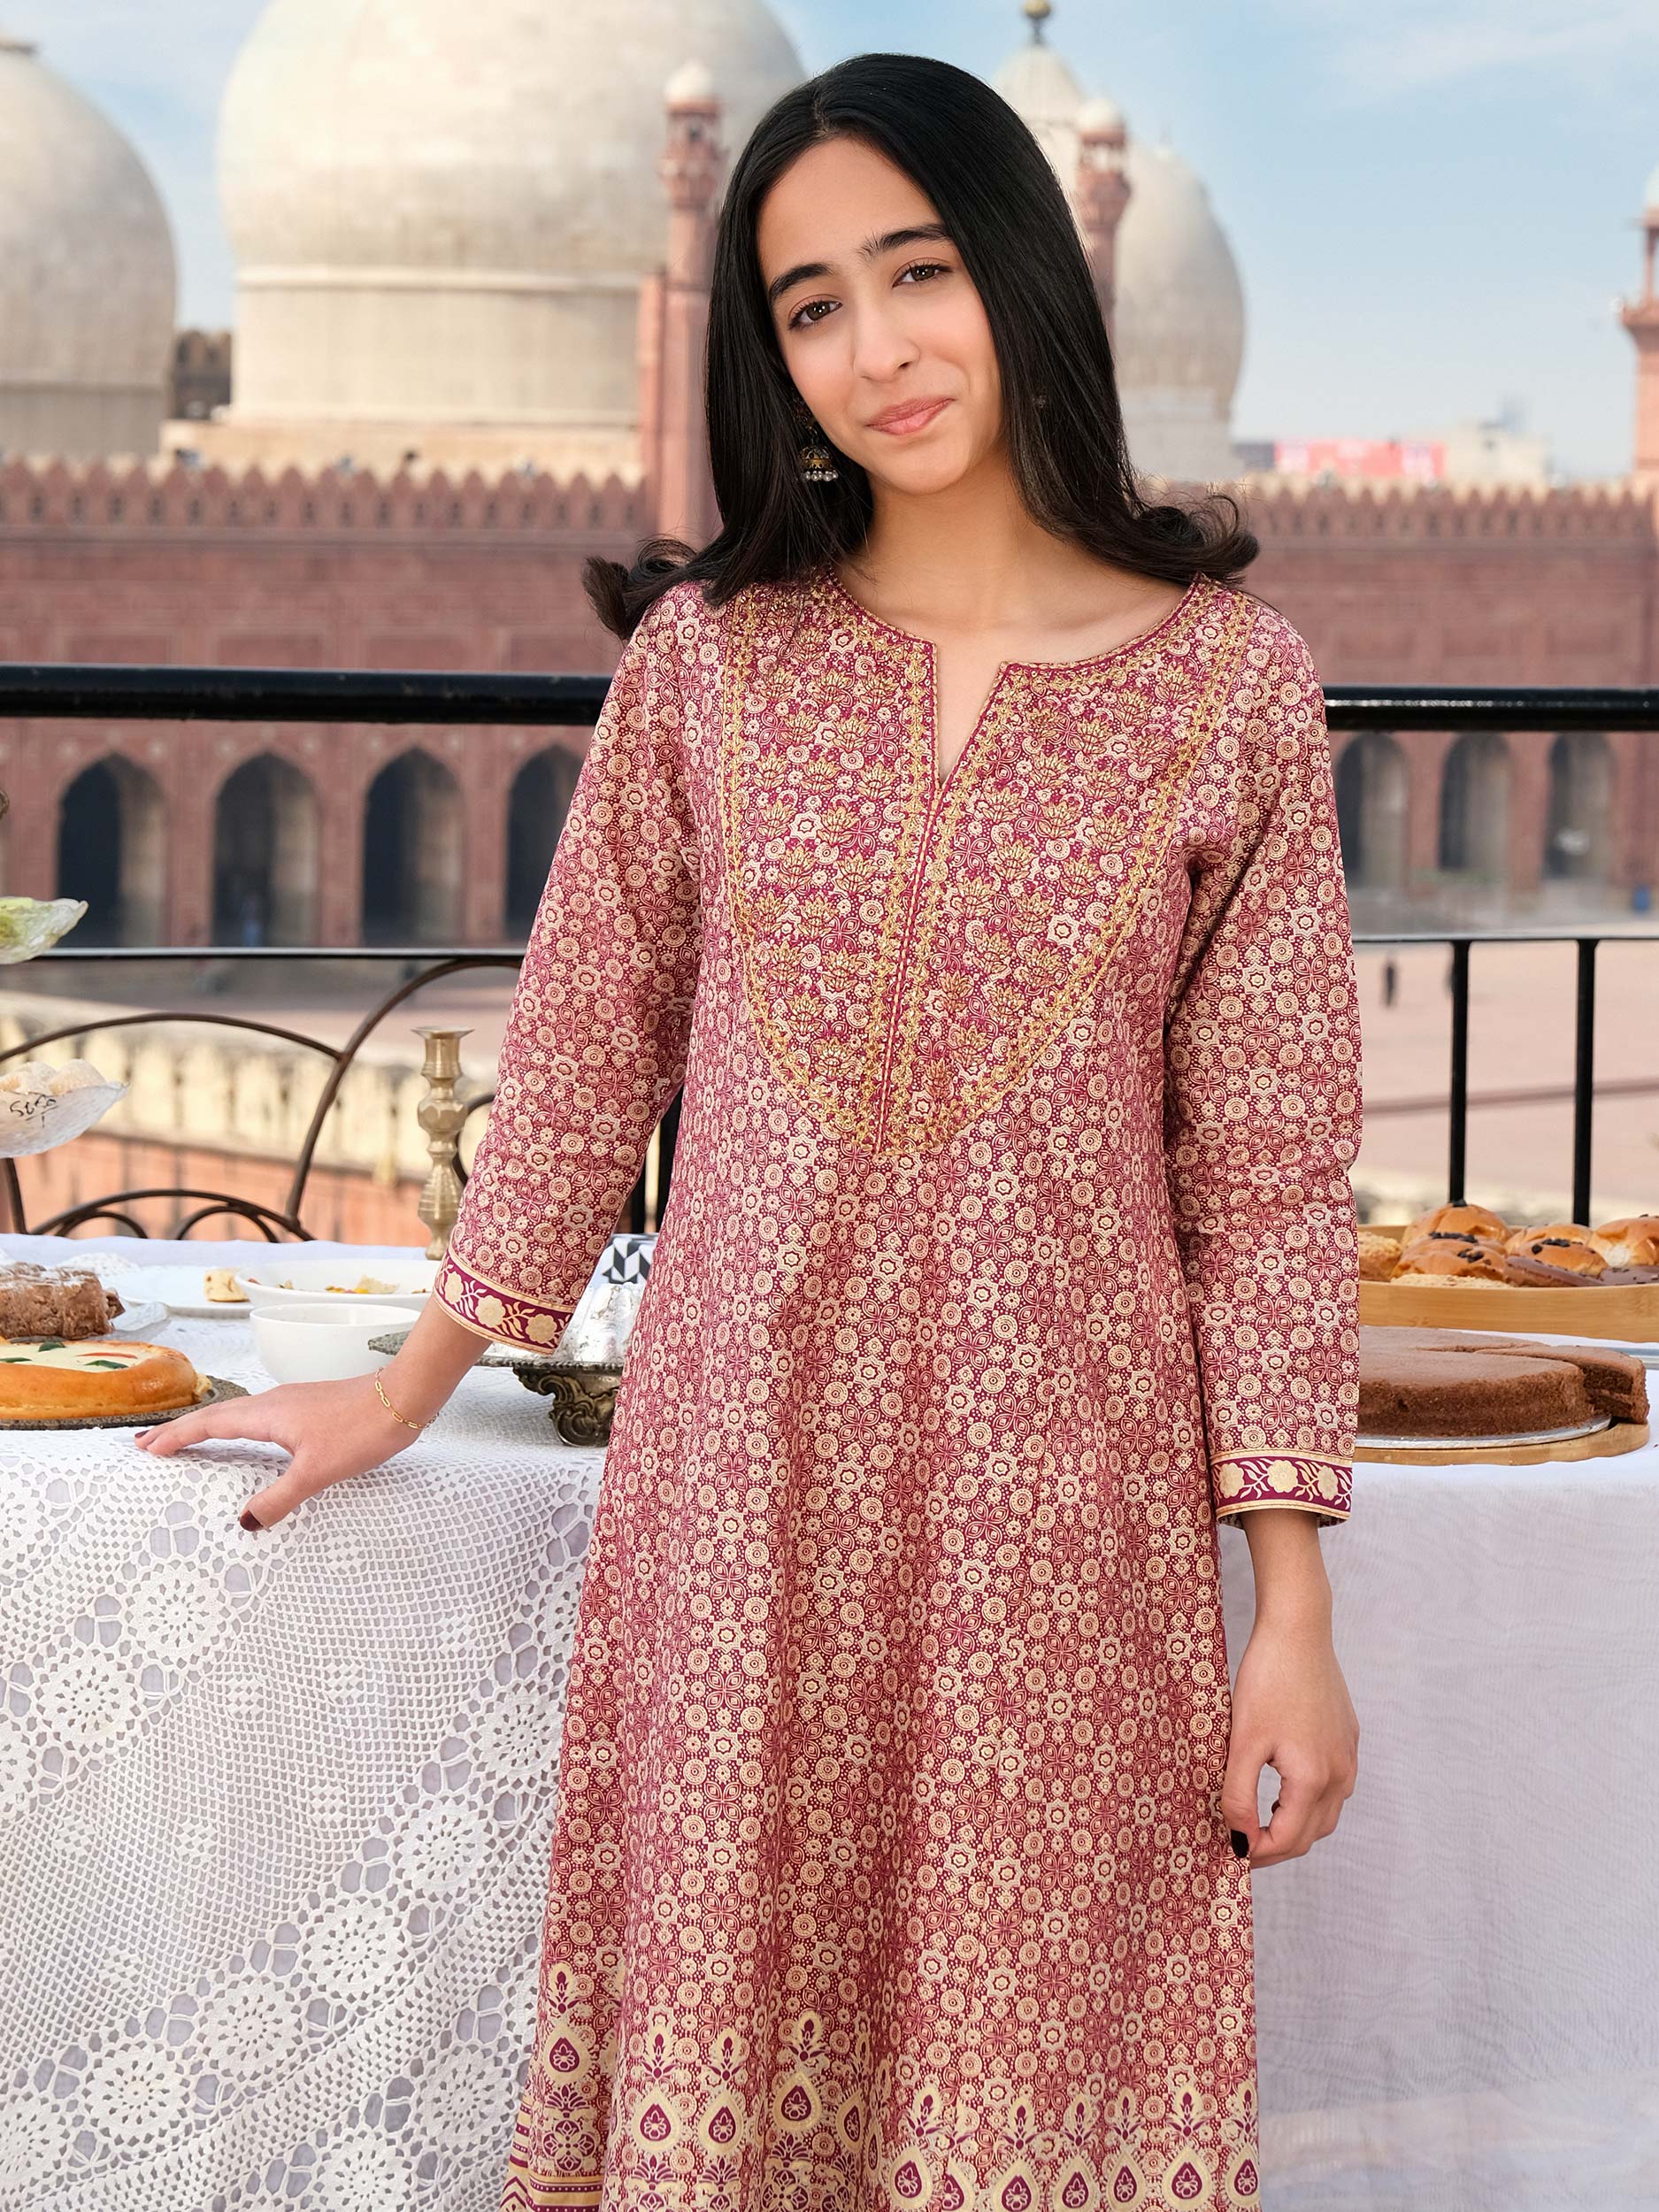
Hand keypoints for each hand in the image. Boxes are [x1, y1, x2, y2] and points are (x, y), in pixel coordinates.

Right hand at [132, 1374, 420, 1528]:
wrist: (404, 1397)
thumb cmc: (361, 1430)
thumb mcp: (317, 1472)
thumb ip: (279, 1498)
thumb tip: (243, 1522)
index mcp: (266, 1415)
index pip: (209, 1425)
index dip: (177, 1437)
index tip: (146, 1448)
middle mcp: (272, 1403)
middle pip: (216, 1416)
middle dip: (181, 1432)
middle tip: (147, 1445)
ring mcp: (291, 1402)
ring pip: (237, 1415)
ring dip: (207, 1428)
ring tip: (185, 1443)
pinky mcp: (307, 1407)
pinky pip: (258, 1417)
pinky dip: (235, 1428)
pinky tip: (244, 1440)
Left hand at [1221, 1610, 1358, 1867]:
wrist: (1299, 1630)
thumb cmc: (1267, 1680)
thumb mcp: (1243, 1741)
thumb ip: (1238, 1795)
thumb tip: (1238, 1839)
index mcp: (1314, 1779)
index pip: (1288, 1840)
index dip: (1257, 1853)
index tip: (1230, 1851)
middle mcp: (1340, 1774)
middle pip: (1311, 1834)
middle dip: (1277, 1846)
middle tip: (1241, 1843)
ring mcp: (1349, 1756)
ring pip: (1325, 1814)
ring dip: (1295, 1826)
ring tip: (1258, 1821)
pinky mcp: (1349, 1739)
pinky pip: (1334, 1787)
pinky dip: (1308, 1802)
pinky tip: (1283, 1789)